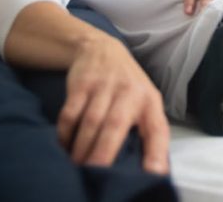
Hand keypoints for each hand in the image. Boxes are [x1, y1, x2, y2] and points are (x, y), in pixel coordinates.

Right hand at [57, 33, 170, 174]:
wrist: (102, 49)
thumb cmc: (128, 87)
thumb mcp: (146, 102)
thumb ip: (148, 131)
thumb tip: (150, 169)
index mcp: (150, 102)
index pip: (158, 129)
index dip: (157, 152)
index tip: (154, 173)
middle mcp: (129, 92)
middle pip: (115, 126)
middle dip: (104, 153)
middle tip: (95, 174)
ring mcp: (104, 85)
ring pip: (90, 122)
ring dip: (81, 147)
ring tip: (77, 166)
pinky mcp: (82, 83)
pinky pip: (70, 113)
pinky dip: (65, 133)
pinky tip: (64, 145)